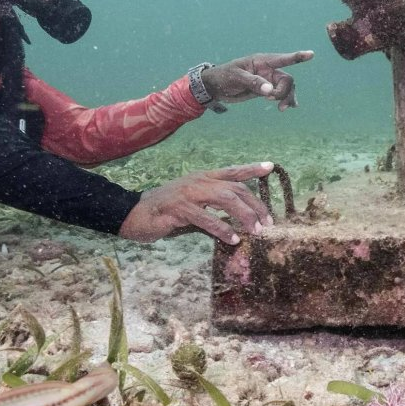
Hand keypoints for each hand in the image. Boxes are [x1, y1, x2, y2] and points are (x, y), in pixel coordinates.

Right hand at [118, 162, 274, 243]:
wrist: (135, 214)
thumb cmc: (166, 212)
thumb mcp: (193, 206)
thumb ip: (213, 210)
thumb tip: (237, 224)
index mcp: (203, 178)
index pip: (232, 171)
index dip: (251, 168)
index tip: (270, 167)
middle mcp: (199, 182)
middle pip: (235, 188)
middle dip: (255, 204)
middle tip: (268, 222)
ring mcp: (189, 193)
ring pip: (225, 199)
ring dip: (244, 215)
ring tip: (256, 230)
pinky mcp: (179, 208)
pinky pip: (205, 218)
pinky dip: (222, 228)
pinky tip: (232, 238)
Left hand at [201, 51, 313, 110]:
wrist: (215, 86)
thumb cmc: (224, 76)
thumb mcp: (237, 78)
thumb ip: (254, 83)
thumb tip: (269, 91)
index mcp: (261, 61)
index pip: (283, 59)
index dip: (297, 56)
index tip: (311, 54)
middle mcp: (267, 69)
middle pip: (286, 79)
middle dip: (284, 91)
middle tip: (272, 100)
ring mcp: (267, 80)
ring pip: (286, 88)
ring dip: (287, 98)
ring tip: (281, 109)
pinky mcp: (265, 90)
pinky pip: (280, 94)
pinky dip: (286, 100)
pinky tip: (290, 107)